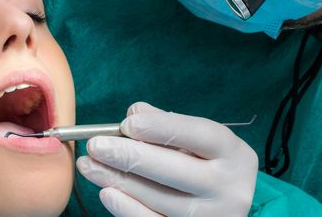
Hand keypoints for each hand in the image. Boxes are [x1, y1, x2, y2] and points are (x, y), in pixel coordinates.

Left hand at [77, 102, 257, 216]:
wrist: (228, 202)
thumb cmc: (206, 161)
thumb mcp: (197, 139)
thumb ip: (165, 122)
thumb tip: (133, 114)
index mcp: (232, 152)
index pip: (197, 135)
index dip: (160, 127)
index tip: (127, 124)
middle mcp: (229, 186)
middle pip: (175, 170)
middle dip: (129, 156)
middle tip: (95, 145)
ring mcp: (214, 216)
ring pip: (159, 198)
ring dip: (118, 180)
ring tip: (89, 165)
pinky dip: (127, 209)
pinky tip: (106, 192)